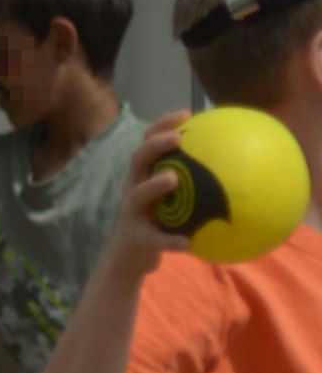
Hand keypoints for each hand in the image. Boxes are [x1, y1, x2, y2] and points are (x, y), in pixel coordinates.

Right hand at [104, 110, 194, 278]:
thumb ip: (195, 187)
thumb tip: (242, 176)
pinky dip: (169, 240)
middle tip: (178, 138)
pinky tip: (187, 243)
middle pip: (137, 160)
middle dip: (155, 146)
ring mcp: (131, 214)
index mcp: (144, 178)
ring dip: (154, 185)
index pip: (148, 144)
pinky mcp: (135, 238)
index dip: (163, 126)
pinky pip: (153, 239)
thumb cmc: (158, 226)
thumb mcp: (174, 203)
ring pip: (137, 195)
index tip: (187, 113)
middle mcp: (133, 190)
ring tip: (173, 179)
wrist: (129, 259)